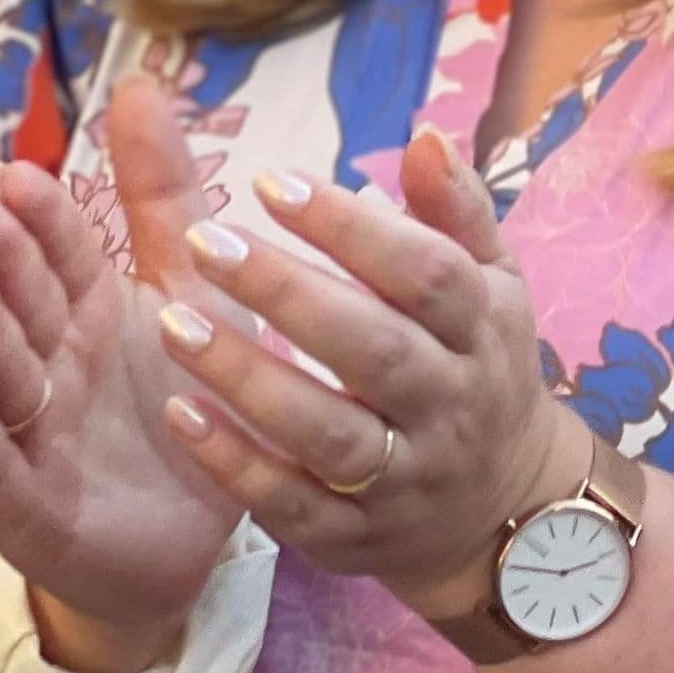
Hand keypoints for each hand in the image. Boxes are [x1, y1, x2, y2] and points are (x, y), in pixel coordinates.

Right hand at [0, 78, 245, 671]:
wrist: (193, 541)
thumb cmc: (181, 399)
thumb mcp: (187, 287)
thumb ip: (160, 193)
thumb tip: (139, 80)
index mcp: (87, 311)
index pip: (61, 254)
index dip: (41, 217)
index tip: (21, 170)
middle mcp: (50, 365)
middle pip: (20, 304)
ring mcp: (33, 434)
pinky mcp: (30, 505)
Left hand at [151, 131, 577, 616]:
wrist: (501, 509)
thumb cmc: (478, 366)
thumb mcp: (491, 284)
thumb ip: (454, 211)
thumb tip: (422, 135)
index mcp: (482, 329)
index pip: (424, 272)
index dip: (351, 227)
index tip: (272, 181)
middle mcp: (449, 404)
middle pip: (372, 349)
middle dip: (286, 294)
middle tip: (204, 240)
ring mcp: (403, 477)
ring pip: (325, 431)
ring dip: (246, 376)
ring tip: (171, 320)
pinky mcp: (352, 537)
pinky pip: (290, 503)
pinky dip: (233, 463)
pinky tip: (178, 414)